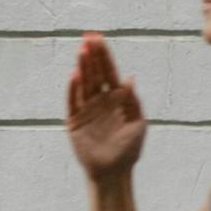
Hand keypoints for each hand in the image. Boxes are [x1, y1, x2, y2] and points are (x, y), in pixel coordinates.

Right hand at [66, 32, 145, 180]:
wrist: (114, 173)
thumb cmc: (129, 151)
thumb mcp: (138, 125)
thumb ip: (133, 102)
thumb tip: (129, 79)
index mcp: (117, 100)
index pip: (109, 73)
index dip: (104, 56)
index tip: (99, 38)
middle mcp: (100, 101)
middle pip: (95, 74)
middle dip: (93, 56)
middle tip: (89, 37)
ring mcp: (87, 110)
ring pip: (84, 83)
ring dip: (83, 67)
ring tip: (82, 50)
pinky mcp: (75, 121)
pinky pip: (72, 101)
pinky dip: (73, 88)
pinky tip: (75, 74)